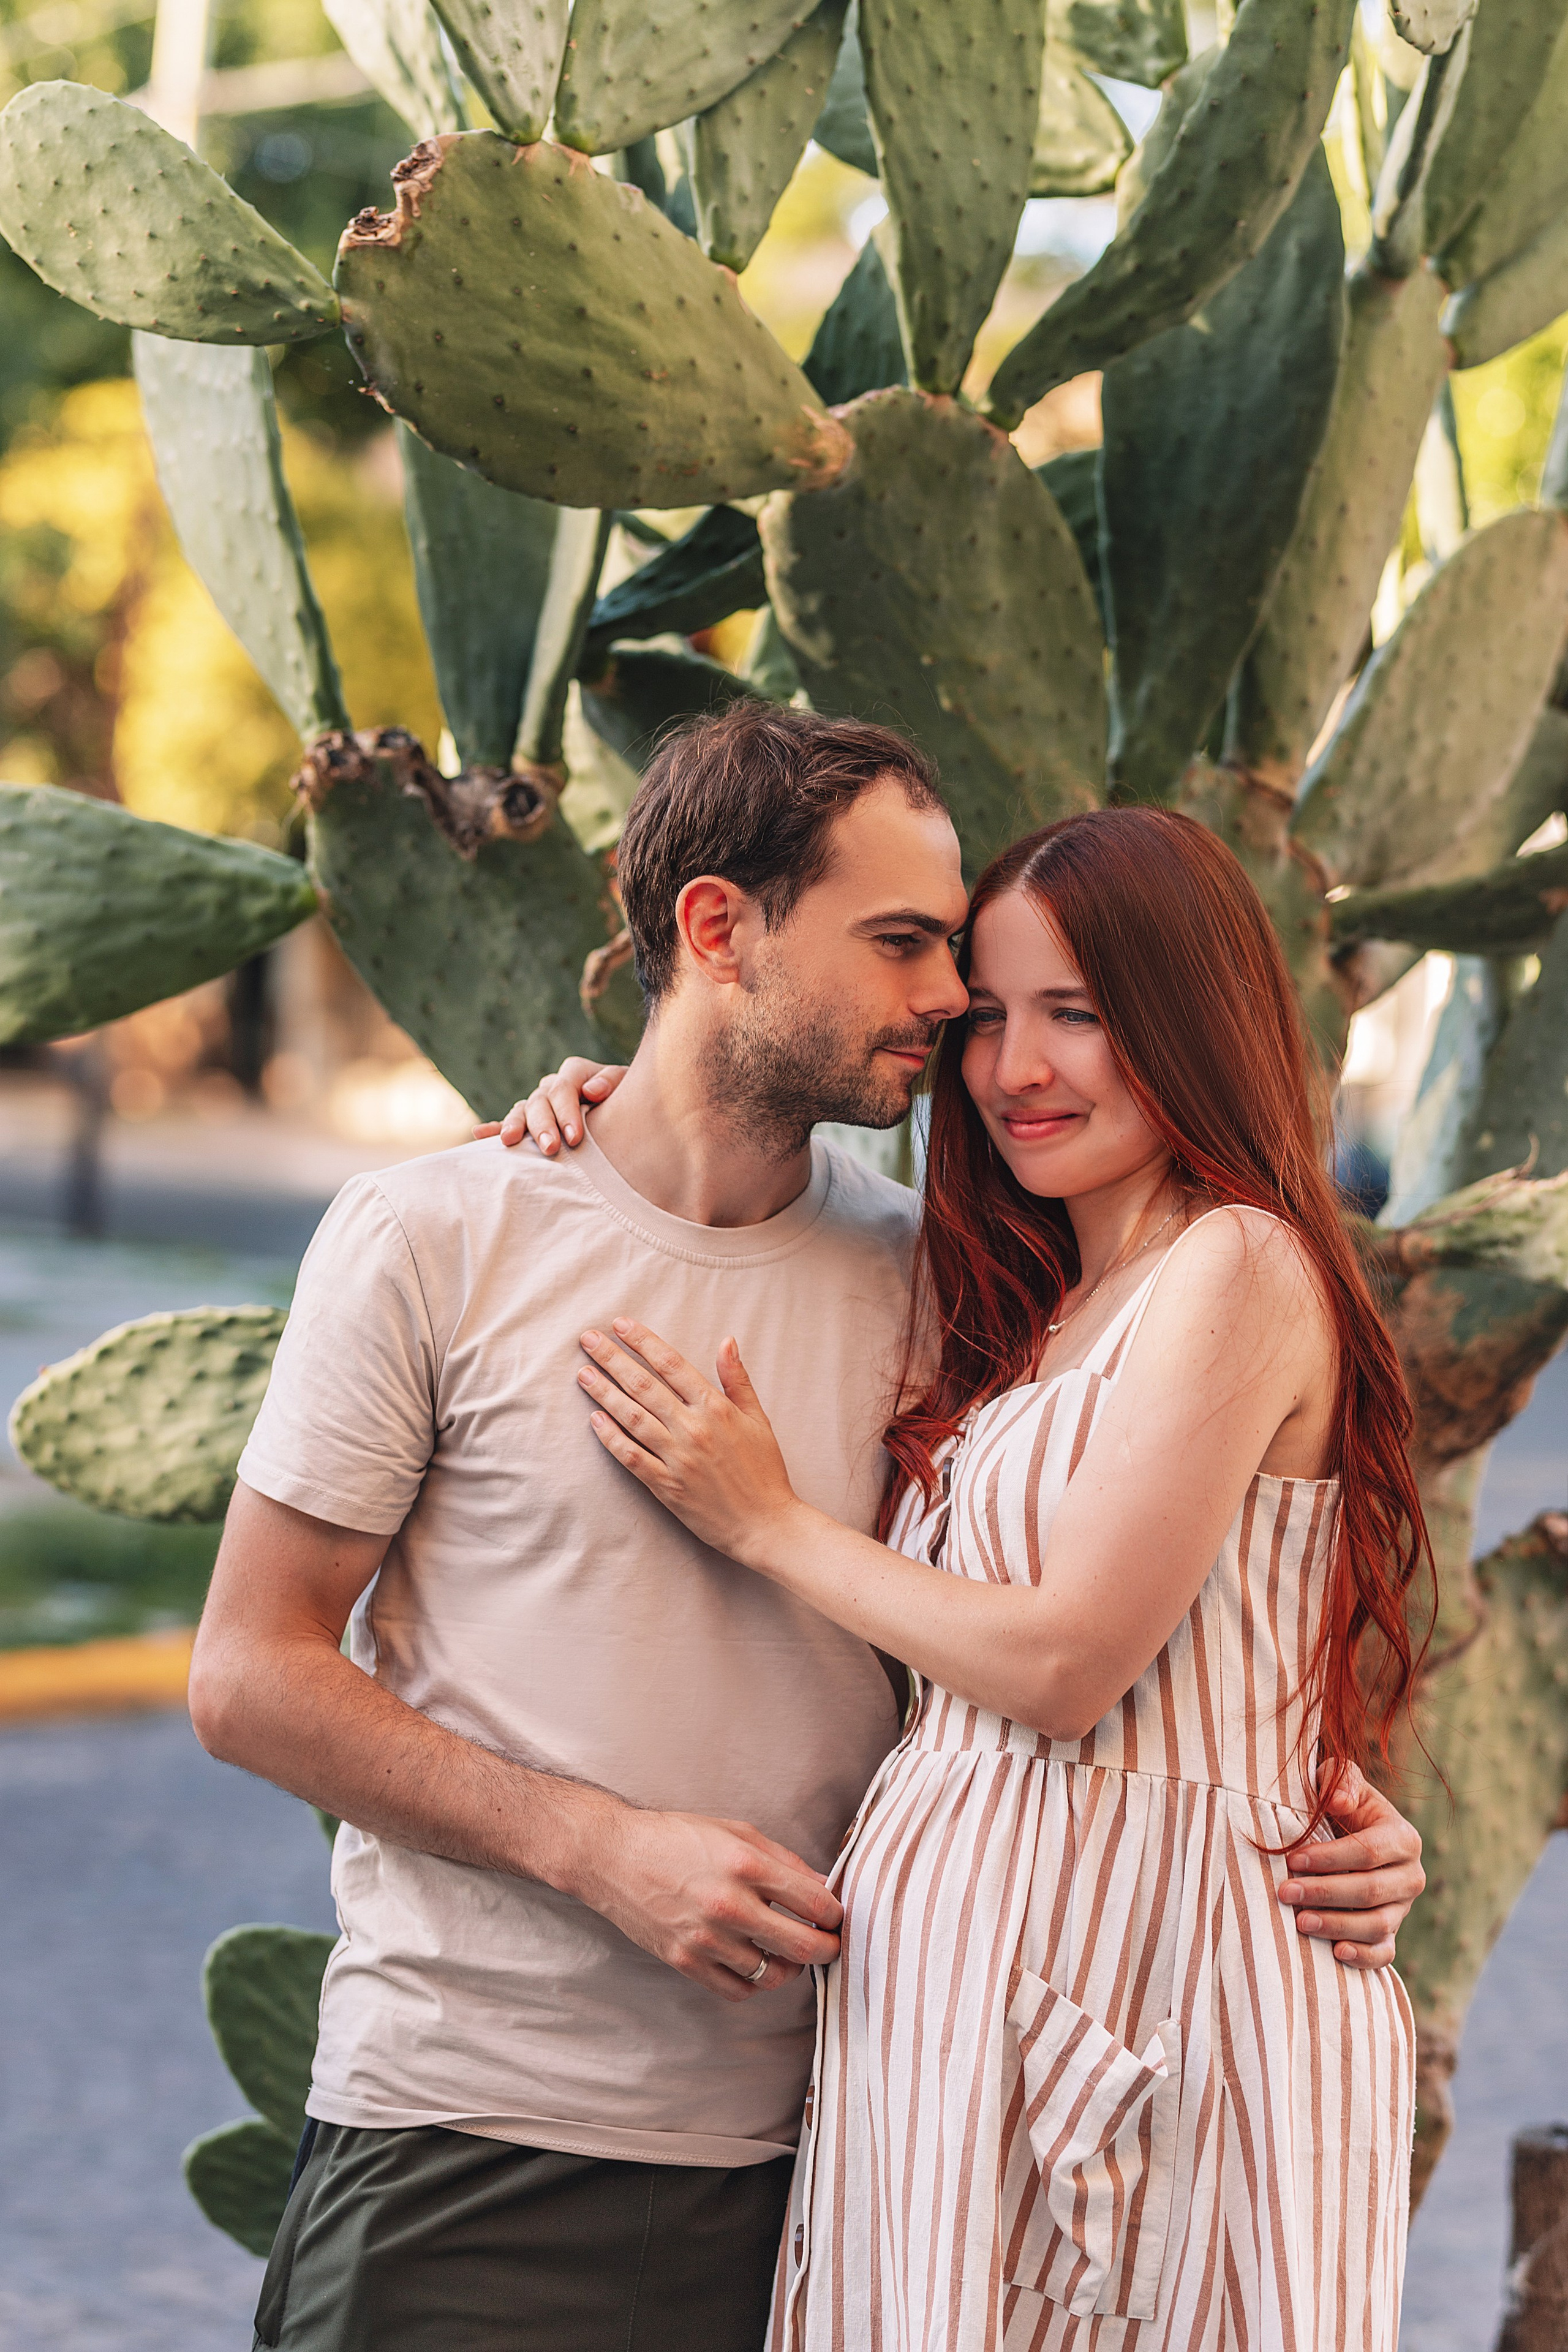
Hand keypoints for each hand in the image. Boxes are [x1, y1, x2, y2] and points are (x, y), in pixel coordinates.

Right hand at [472, 1058, 627, 1156]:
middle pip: (540, 1101)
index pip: (564, 1089)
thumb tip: (592, 1090)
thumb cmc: (628, 1099)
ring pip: (522, 1110)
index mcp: (574, 1073)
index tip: (575, 1139)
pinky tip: (479, 1134)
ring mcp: (539, 1102)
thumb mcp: (628, 1085)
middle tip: (550, 1149)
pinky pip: (509, 1122)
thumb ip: (611, 1081)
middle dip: (543, 1126)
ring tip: (509, 1141)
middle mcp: (552, 1085)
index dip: (568, 1113)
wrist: (627, 1111)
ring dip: (515, 1125)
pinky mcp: (530, 1120)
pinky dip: (494, 1128)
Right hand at [572, 1801, 842, 2002]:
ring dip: (789, 1967)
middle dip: (827, 1949)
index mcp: (746, 1865)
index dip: (836, 1913)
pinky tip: (754, 1963)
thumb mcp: (736, 1832)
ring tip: (787, 1952)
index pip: (815, 1902)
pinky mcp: (685, 1961)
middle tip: (830, 1945)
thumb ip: (784, 1861)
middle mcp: (729, 1905)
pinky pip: (737, 1990)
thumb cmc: (676, 1837)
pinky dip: (754, 1983)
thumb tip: (823, 1887)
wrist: (614, 1856)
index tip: (835, 1916)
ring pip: (772, 1975)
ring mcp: (705, 1939)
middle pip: (802, 1947)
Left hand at [577, 1319, 802, 1566]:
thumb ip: (737, 1379)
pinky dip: (610, 1437)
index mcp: (716, 1408)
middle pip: (644, 1385)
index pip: (671, 1364)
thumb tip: (727, 1341)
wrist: (765, 1525)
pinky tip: (594, 1418)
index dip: (643, 1341)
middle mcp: (693, 1428)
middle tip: (587, 1340)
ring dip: (604, 1392)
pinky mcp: (665, 1486)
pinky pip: (630, 1456)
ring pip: (631, 1417)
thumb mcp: (758, 1419)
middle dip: (612, 1359)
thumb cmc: (764, 1471)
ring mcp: (677, 1458)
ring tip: (583, 1373)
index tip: (620, 1325)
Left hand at [1277, 1761, 1424, 1969]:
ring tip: (1299, 1922)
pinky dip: (1363, 1957)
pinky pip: (1384, 1953)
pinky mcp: (1391, 1933)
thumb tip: (1339, 1802)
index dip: (1330, 1858)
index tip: (1293, 1859)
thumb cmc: (1341, 1807)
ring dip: (1337, 1926)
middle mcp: (1410, 1876)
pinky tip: (1336, 1953)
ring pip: (1377, 1925)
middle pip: (1370, 1891)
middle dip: (1325, 1893)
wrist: (1352, 1835)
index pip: (1368, 1851)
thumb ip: (1343, 1781)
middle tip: (1285, 1892)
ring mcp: (1403, 1909)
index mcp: (1403, 1838)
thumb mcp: (1343, 1782)